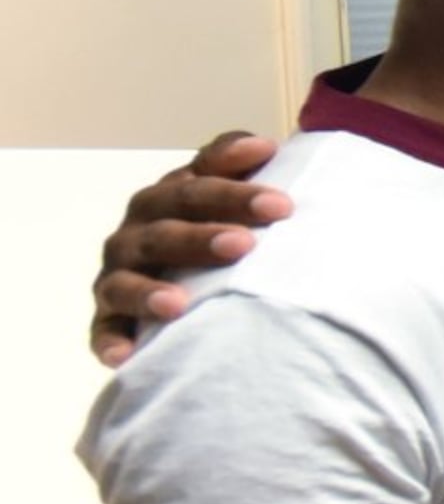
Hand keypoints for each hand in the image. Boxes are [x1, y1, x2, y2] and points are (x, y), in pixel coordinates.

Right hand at [92, 133, 292, 366]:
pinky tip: (124, 356)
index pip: (198, 184)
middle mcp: (138, 231)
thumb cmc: (222, 230)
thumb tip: (265, 147)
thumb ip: (244, 169)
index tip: (281, 202)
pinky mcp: (108, 318)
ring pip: (126, 279)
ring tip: (178, 305)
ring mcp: (118, 274)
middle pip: (164, 227)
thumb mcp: (235, 198)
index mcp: (170, 196)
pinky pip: (103, 331)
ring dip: (149, 291)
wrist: (188, 282)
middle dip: (201, 236)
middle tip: (245, 245)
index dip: (235, 189)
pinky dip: (110, 341)